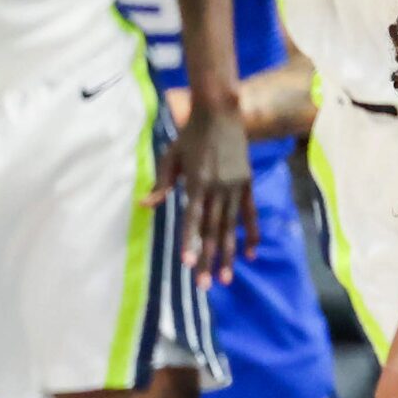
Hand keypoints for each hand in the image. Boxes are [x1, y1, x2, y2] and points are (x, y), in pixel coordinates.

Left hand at [151, 91, 256, 286]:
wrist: (220, 113)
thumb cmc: (189, 135)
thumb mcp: (170, 157)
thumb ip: (161, 184)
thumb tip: (146, 206)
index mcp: (198, 182)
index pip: (193, 218)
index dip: (190, 242)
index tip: (188, 264)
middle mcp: (218, 188)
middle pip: (213, 230)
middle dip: (208, 259)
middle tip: (205, 285)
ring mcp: (235, 187)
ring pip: (231, 228)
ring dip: (228, 254)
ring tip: (226, 278)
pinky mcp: (247, 184)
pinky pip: (250, 215)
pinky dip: (251, 235)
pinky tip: (250, 254)